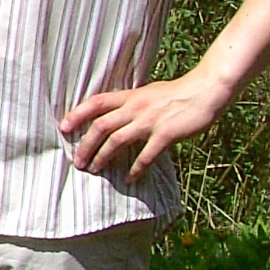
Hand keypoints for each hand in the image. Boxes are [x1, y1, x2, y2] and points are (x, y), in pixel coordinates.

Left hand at [61, 64, 229, 181]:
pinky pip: (146, 155)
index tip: (64, 127)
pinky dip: (136, 168)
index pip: (96, 102)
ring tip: (95, 170)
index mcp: (130, 96)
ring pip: (117, 141)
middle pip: (101, 126)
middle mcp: (136, 107)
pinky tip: (130, 178)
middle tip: (78, 162)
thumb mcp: (149, 92)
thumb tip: (117, 115)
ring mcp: (150, 121)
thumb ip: (132, 103)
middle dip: (86, 145)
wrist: (205, 90)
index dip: (77, 114)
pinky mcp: (166, 134)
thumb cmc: (178, 92)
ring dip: (103, 157)